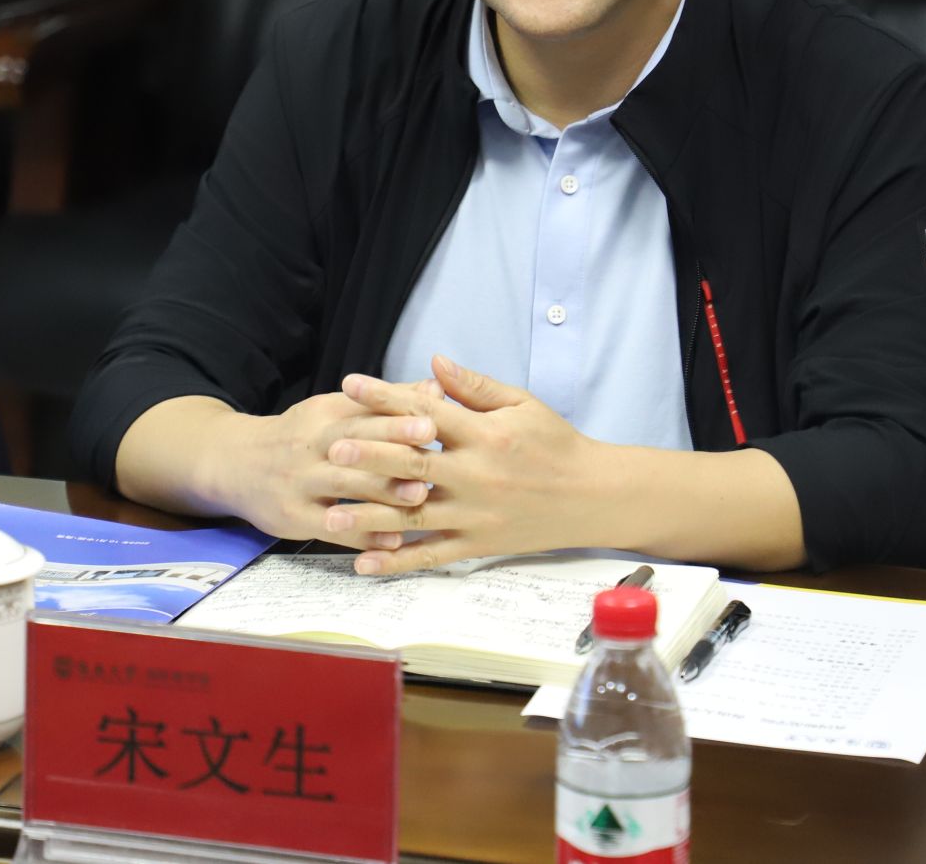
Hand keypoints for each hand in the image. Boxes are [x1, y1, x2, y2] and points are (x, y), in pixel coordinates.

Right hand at [218, 382, 442, 552]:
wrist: (235, 464)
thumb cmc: (299, 436)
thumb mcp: (332, 410)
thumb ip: (384, 403)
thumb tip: (434, 388)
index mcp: (322, 415)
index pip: (361, 415)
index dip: (395, 420)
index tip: (430, 423)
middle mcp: (308, 447)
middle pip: (353, 448)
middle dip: (392, 453)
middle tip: (431, 458)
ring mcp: (299, 484)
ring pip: (344, 488)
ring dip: (382, 494)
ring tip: (419, 498)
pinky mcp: (293, 518)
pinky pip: (331, 529)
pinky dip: (363, 535)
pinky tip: (392, 541)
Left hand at [321, 355, 612, 574]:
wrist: (594, 496)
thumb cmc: (556, 444)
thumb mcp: (522, 404)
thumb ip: (474, 387)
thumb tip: (434, 361)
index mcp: (485, 435)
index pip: (426, 411)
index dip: (386, 396)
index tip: (351, 385)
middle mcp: (476, 476)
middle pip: (413, 465)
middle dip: (370, 456)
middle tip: (332, 449)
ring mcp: (475, 515)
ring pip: (414, 517)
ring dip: (370, 517)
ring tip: (331, 514)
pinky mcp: (478, 545)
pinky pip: (431, 556)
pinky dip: (397, 562)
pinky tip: (363, 563)